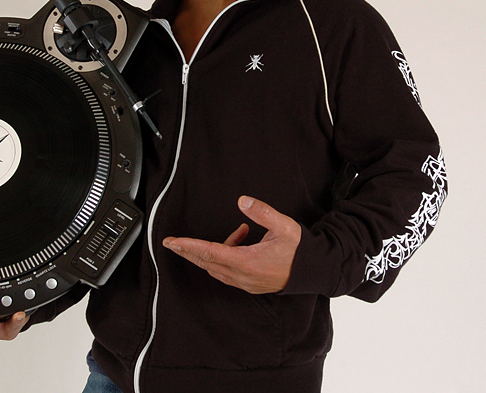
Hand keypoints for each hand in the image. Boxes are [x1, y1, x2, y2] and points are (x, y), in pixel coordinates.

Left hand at [162, 196, 300, 293]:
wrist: (314, 271)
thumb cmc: (300, 250)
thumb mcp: (284, 226)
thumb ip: (262, 212)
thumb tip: (243, 201)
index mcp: (247, 261)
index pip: (209, 252)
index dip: (188, 246)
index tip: (171, 242)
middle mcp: (242, 275)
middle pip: (206, 262)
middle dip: (188, 251)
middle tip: (172, 243)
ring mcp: (245, 282)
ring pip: (216, 267)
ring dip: (214, 251)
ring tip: (240, 233)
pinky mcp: (249, 284)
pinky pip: (227, 272)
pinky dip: (225, 257)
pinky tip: (242, 242)